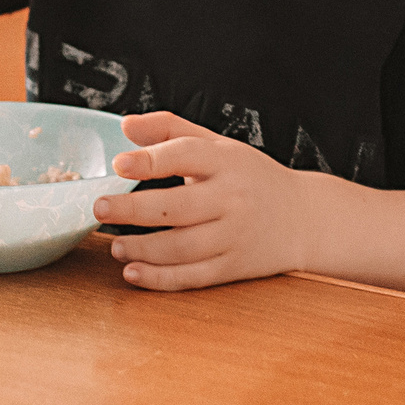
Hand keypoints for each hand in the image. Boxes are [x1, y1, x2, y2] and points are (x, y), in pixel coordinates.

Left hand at [94, 111, 307, 291]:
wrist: (305, 218)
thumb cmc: (250, 176)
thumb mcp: (218, 145)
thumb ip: (171, 130)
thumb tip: (126, 126)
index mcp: (226, 161)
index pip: (186, 154)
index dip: (151, 159)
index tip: (119, 164)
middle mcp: (233, 198)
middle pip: (178, 207)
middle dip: (134, 210)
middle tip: (100, 208)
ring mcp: (235, 235)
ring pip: (182, 247)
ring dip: (143, 248)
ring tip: (114, 244)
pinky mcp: (235, 266)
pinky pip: (193, 276)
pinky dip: (160, 278)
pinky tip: (133, 272)